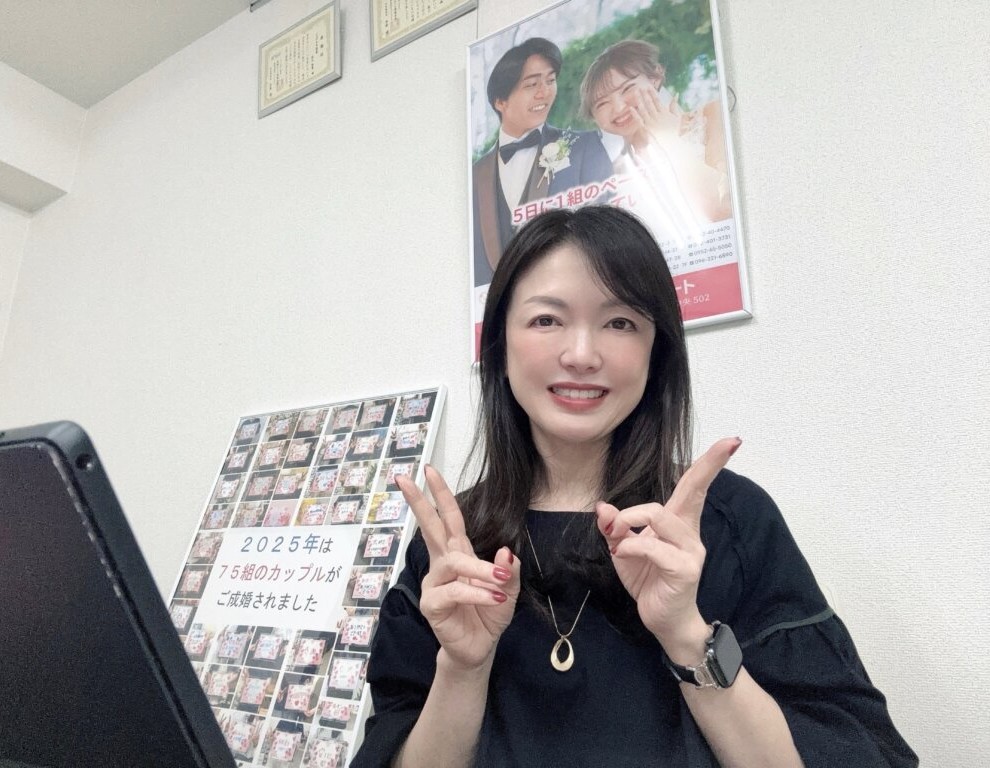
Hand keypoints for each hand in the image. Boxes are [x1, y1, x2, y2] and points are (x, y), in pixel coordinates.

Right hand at [396, 466, 520, 670]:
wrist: (480, 649)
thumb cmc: (489, 615)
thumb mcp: (508, 591)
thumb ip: (508, 571)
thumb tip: (505, 550)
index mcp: (459, 553)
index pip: (449, 518)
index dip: (440, 494)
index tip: (428, 470)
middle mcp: (443, 564)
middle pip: (430, 527)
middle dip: (419, 502)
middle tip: (405, 479)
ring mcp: (435, 584)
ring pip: (454, 563)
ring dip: (479, 569)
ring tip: (499, 581)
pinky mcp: (433, 605)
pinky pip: (455, 591)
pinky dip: (477, 593)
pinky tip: (493, 598)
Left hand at [595, 438, 739, 647]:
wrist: (663, 621)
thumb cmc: (649, 580)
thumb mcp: (625, 550)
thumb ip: (617, 528)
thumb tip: (602, 507)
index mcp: (678, 523)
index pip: (694, 486)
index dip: (710, 462)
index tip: (732, 441)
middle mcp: (690, 532)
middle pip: (692, 490)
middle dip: (709, 464)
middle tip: (728, 443)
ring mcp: (691, 550)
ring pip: (660, 516)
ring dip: (630, 519)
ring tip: (616, 536)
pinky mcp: (684, 569)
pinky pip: (654, 547)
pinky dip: (631, 546)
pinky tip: (619, 554)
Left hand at [631, 84, 681, 146]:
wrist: (674, 145)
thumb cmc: (676, 132)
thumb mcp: (677, 117)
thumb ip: (674, 106)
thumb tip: (676, 94)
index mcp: (664, 113)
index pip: (657, 100)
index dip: (652, 93)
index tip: (648, 86)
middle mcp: (657, 116)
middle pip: (649, 103)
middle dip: (644, 94)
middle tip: (639, 87)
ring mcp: (651, 123)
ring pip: (644, 109)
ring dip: (639, 101)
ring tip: (635, 93)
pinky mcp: (647, 129)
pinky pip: (640, 120)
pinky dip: (635, 114)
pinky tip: (631, 108)